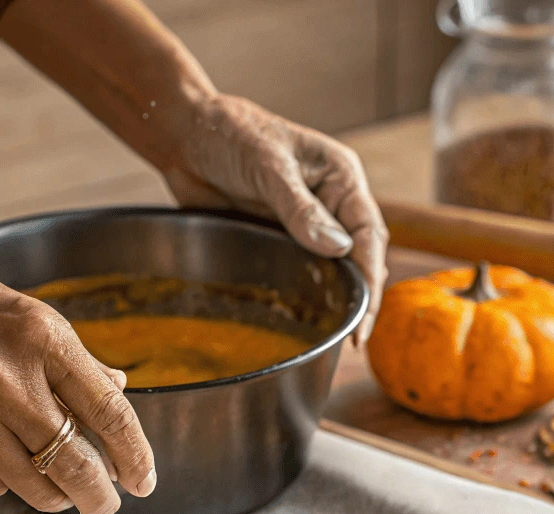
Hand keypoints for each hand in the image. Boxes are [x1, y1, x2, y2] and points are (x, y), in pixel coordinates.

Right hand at [0, 198, 155, 513]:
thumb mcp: (31, 317)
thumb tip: (121, 391)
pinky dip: (9, 484)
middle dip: (101, 497)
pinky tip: (9, 465)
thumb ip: (78, 362)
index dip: (135, 454)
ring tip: (66, 493)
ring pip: (37, 487)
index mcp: (44, 340)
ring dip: (60, 499)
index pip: (109, 412)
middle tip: (108, 505)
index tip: (145, 480)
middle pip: (77, 464)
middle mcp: (10, 380)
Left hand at [164, 95, 388, 343]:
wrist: (183, 136)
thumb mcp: (267, 167)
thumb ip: (301, 209)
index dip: (370, 276)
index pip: (368, 233)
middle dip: (360, 297)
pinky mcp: (280, 240)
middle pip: (358, 257)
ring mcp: (305, 224)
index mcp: (340, 177)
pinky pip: (300, 273)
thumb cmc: (228, 133)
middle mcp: (330, 202)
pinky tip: (308, 320)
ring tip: (339, 339)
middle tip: (354, 339)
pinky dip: (307, 296)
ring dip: (336, 300)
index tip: (364, 315)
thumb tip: (340, 249)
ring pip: (332, 269)